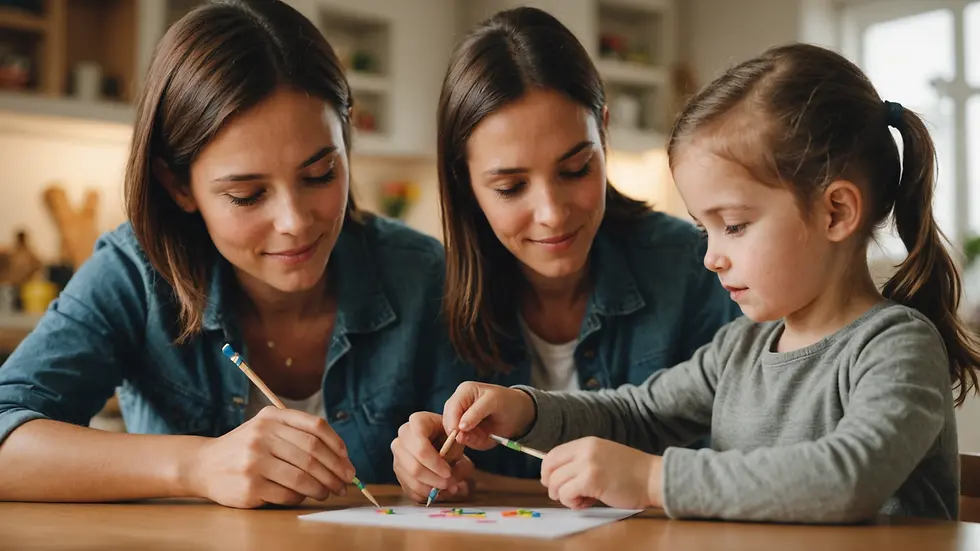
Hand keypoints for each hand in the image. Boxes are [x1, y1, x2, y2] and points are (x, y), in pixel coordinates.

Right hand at [182, 406, 355, 508]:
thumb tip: (340, 457)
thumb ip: (297, 434)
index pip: (315, 427)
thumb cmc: (245, 448)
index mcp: (272, 417)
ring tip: (328, 491)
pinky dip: (302, 496)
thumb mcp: (266, 428)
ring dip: (322, 487)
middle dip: (334, 470)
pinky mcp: (250, 485)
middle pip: (312, 453)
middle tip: (345, 482)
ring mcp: (255, 460)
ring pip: (302, 476)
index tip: (347, 460)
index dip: (337, 445)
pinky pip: (287, 493)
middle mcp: (263, 434)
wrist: (204, 465)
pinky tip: (305, 495)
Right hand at [391, 411, 475, 502]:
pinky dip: (425, 493)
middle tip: (450, 484)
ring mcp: (398, 455)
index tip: (448, 472)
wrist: (441, 441)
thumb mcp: (457, 439)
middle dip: (434, 479)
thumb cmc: (450, 437)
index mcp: (417, 422)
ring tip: (448, 488)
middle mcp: (402, 437)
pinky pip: (409, 488)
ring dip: (431, 488)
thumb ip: (456, 454)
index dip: (435, 463)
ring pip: (411, 479)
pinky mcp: (398, 470)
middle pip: (414, 466)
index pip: (421, 447)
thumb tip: (451, 474)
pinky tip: (438, 491)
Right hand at [442, 382, 535, 449]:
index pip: (451, 409)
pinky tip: (485, 436)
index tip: (459, 436)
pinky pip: (465, 441)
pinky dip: (474, 442)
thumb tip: (460, 427)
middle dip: (460, 433)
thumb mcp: (494, 402)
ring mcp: (461, 419)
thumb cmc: (507, 402)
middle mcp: (458, 405)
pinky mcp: (466, 431)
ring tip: (485, 434)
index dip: (453, 424)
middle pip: (448, 423)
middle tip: (477, 436)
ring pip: (455, 434)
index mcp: (463, 392)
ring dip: (469, 438)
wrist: (518, 414)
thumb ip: (476, 413)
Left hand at [541, 437, 662, 509]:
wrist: (653, 478)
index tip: (552, 483)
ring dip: (565, 497)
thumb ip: (581, 461)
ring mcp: (587, 464)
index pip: (552, 455)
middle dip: (553, 486)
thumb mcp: (602, 456)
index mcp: (586, 443)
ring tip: (582, 499)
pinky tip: (588, 502)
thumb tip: (557, 476)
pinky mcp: (592, 480)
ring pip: (556, 483)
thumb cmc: (631, 472)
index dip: (547, 472)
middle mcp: (584, 450)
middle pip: (549, 469)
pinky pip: (566, 494)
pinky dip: (573, 502)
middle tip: (566, 495)